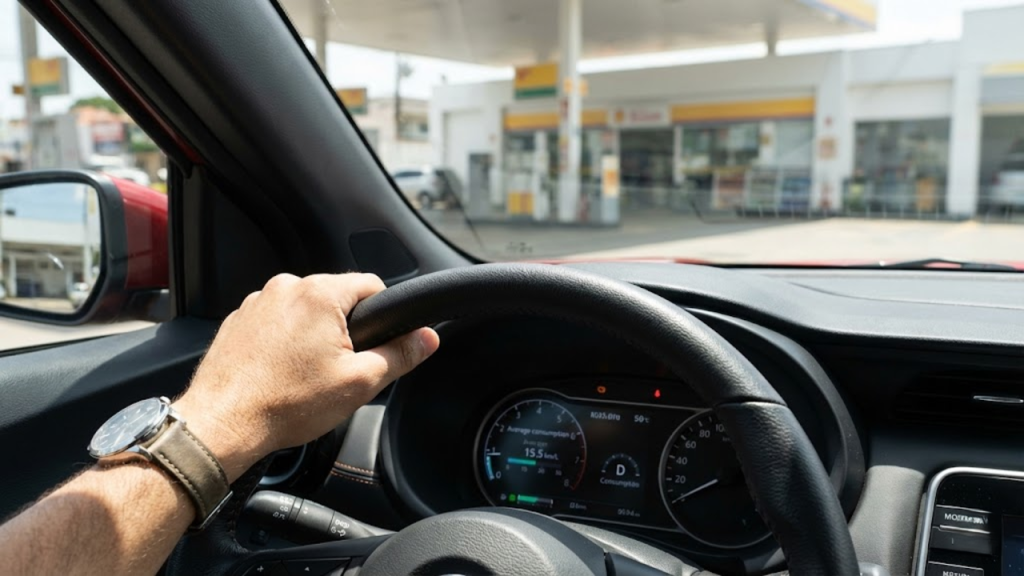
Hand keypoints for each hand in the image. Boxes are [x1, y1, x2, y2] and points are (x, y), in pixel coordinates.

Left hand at [172, 273, 438, 481]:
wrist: (222, 425)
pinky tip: (280, 375)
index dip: (383, 315)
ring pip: (304, 313)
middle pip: (336, 299)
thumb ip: (400, 355)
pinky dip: (283, 344)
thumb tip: (427, 338)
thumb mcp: (360, 383)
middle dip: (344, 330)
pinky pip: (276, 324)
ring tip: (304, 377)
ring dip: (312, 337)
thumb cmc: (286, 404)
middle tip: (338, 370)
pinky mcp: (238, 321)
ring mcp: (257, 303)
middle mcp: (286, 288)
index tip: (375, 344)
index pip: (371, 285)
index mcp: (319, 294)